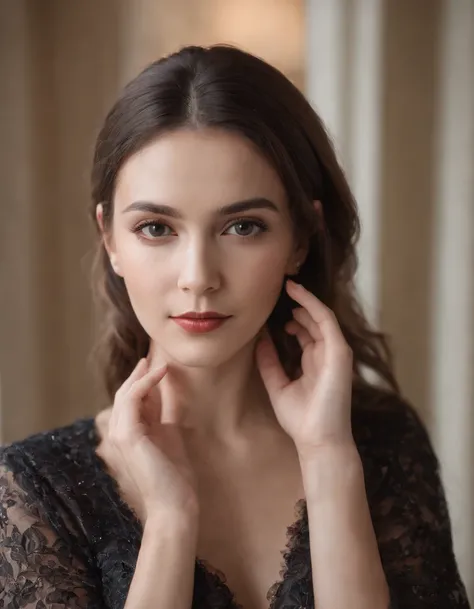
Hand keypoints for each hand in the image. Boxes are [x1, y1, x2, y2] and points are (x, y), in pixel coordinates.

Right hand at [95, 358, 198, 524]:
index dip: (143, 382)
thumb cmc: (175, 476)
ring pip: (124, 395)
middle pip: (124, 395)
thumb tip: (168, 394)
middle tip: (150, 359)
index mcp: (131, 434)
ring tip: (157, 363)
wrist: (175, 504)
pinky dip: (145, 383)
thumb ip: (164, 416)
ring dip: (141, 376)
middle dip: (137, 376)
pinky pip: (132, 400)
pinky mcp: (127, 435)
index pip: (132, 401)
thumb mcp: (171, 436)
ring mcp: (120, 435)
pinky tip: (159, 373)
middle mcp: (121, 433)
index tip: (156, 367)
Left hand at [255, 280, 353, 455]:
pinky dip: (313, 305)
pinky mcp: (339, 352)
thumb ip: (269, 362)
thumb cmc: (300, 419)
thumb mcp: (277, 385)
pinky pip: (326, 321)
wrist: (317, 440)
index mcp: (314, 362)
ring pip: (321, 317)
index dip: (293, 317)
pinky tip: (298, 295)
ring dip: (305, 300)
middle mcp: (326, 354)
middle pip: (313, 322)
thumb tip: (260, 339)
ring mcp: (335, 352)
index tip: (273, 307)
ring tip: (287, 288)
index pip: (306, 332)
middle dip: (299, 305)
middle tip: (279, 290)